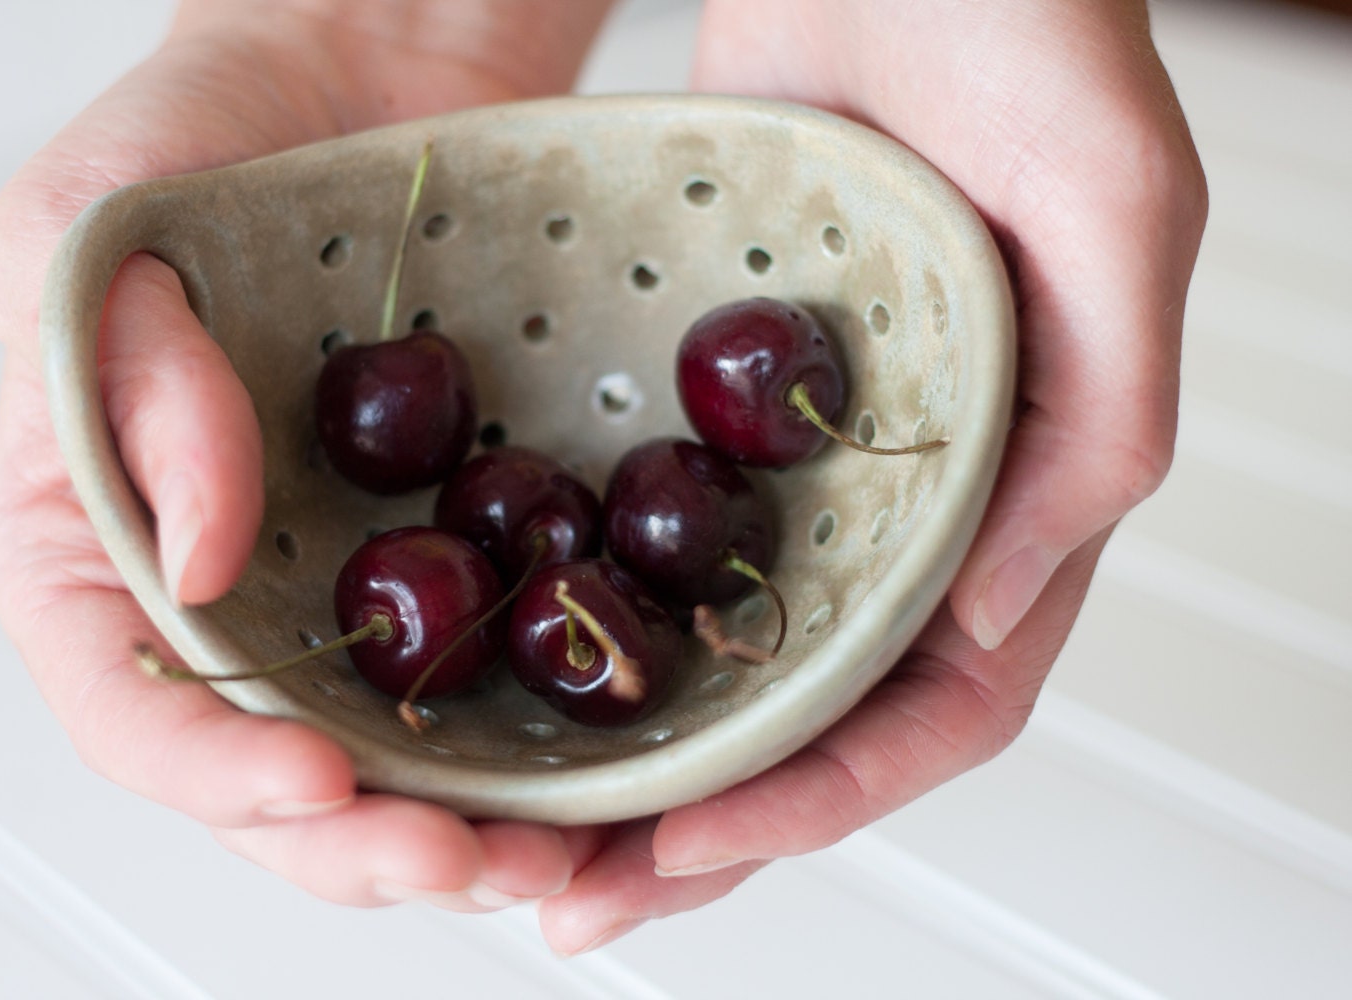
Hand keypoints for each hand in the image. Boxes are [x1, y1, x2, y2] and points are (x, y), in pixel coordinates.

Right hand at [0, 0, 614, 910]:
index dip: (212, 772)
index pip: (127, 702)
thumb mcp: (99, 225)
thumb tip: (207, 559)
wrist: (362, 68)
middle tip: (464, 865)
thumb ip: (121, 386)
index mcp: (98, 536)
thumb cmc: (205, 132)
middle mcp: (226, 584)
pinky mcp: (444, 545)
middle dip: (361, 843)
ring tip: (551, 861)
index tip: (317, 780)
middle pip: (266, 770)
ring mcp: (340, 575)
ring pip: (387, 753)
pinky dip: (532, 737)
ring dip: (460, 829)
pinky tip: (597, 768)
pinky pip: (482, 668)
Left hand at [537, 0, 1207, 953]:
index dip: (829, 792)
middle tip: (583, 901)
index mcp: (1021, 490)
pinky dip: (599, 625)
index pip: (940, 699)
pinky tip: (519, 674)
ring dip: (642, 757)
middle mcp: (910, 501)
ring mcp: (807, 462)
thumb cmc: (1030, 29)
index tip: (699, 843)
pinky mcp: (718, 404)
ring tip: (529, 841)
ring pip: (728, 654)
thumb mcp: (1114, 213)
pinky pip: (658, 541)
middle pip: (816, 712)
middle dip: (711, 822)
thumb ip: (1095, 426)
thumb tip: (993, 615)